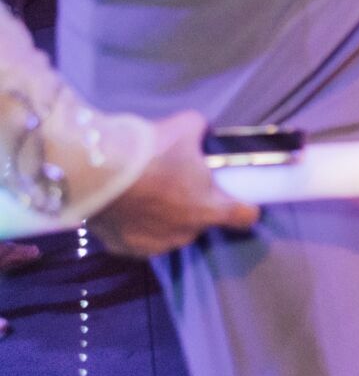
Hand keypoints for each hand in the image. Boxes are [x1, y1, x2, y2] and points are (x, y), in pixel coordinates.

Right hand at [91, 112, 258, 257]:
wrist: (96, 171)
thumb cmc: (150, 150)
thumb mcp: (187, 127)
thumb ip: (201, 132)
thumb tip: (201, 130)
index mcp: (209, 208)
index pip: (244, 216)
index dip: (245, 207)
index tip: (243, 201)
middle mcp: (185, 234)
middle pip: (201, 221)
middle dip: (195, 205)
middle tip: (179, 184)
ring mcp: (153, 245)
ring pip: (170, 233)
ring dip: (166, 218)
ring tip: (149, 194)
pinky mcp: (123, 249)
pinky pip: (139, 239)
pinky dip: (136, 226)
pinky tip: (128, 207)